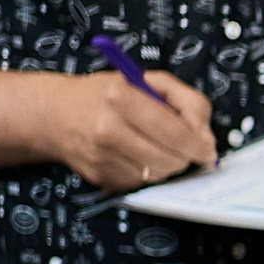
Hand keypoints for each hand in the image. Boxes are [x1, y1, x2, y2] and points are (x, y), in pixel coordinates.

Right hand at [50, 69, 214, 190]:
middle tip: (185, 147)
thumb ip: (187, 101)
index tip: (208, 149)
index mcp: (121, 97)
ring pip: (158, 175)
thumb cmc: (108, 94)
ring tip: (155, 145)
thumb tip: (206, 137)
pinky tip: (135, 154)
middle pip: (171, 160)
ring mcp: (102, 157)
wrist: (55, 113)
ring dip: (167, 164)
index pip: (176, 133)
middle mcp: (108, 128)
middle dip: (185, 156)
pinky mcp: (101, 177)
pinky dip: (146, 171)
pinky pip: (142, 183)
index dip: (199, 146)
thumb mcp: (149, 81)